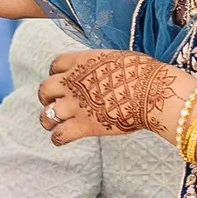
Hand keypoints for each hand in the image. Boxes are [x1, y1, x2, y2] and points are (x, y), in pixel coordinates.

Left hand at [38, 48, 180, 142]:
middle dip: (46, 97)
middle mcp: (72, 82)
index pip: (55, 65)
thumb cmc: (143, 73)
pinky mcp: (83, 125)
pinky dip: (58, 138)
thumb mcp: (116, 58)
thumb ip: (101, 65)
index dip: (56, 74)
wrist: (151, 91)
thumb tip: (104, 71)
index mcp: (81, 61)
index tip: (62, 80)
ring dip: (48, 120)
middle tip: (53, 103)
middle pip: (44, 89)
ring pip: (47, 115)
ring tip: (52, 124)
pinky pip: (59, 135)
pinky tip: (61, 139)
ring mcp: (75, 104)